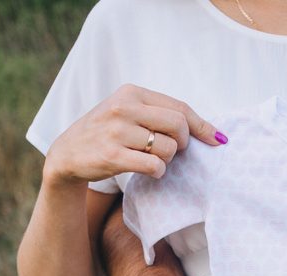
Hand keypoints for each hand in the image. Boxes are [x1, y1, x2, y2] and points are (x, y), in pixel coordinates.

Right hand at [44, 84, 224, 183]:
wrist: (67, 153)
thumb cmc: (107, 133)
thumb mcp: (128, 112)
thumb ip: (160, 114)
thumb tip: (211, 132)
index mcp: (131, 93)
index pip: (179, 107)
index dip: (202, 125)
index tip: (218, 139)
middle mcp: (123, 108)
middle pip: (178, 126)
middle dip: (182, 143)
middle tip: (170, 150)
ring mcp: (116, 131)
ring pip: (167, 148)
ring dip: (167, 159)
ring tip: (150, 159)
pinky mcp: (112, 156)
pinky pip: (155, 166)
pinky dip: (158, 172)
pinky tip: (147, 170)